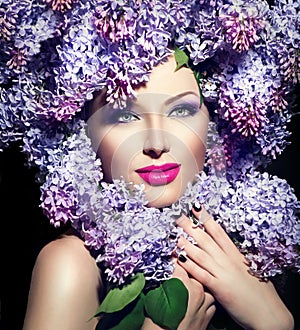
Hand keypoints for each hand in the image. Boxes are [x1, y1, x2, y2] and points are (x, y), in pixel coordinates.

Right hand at [141, 262, 214, 329]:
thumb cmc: (157, 326)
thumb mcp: (154, 299)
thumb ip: (163, 283)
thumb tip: (166, 273)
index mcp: (184, 284)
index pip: (180, 264)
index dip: (175, 259)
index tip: (172, 256)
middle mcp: (198, 292)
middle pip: (195, 272)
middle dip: (187, 269)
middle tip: (180, 268)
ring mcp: (205, 305)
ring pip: (205, 285)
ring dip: (198, 282)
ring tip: (189, 284)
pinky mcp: (209, 317)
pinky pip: (210, 301)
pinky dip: (205, 297)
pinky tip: (197, 299)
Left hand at [176, 206, 293, 329]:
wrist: (269, 313)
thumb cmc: (261, 292)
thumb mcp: (248, 269)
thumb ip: (235, 259)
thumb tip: (225, 251)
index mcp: (235, 254)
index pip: (218, 231)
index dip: (206, 218)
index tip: (196, 208)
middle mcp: (228, 261)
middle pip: (206, 239)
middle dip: (191, 227)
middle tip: (178, 217)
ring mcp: (223, 273)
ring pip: (201, 254)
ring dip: (187, 243)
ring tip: (175, 235)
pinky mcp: (219, 288)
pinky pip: (201, 274)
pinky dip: (190, 266)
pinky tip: (179, 258)